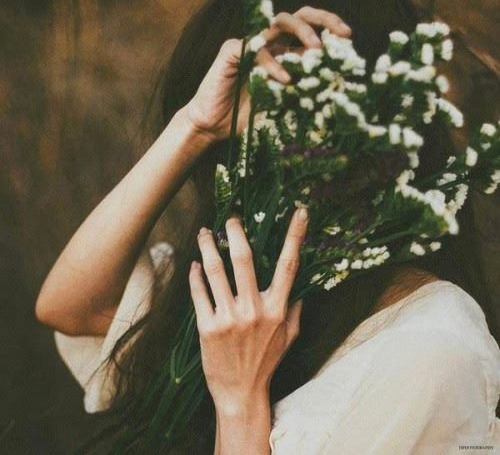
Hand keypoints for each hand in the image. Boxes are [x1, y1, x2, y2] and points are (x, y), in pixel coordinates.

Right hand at [184, 7, 351, 143]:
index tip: (349, 42)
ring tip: (316, 50)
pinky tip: (285, 80)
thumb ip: (301, 94)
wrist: (214, 127)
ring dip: (302, 32)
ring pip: (280, 23)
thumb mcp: (283, 106)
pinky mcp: (232, 51)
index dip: (330, 31)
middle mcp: (269, 44)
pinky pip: (257, 49)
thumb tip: (333, 92)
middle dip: (324, 21)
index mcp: (283, 54)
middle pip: (300, 17)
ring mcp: (250, 45)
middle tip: (342, 36)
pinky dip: (273, 63)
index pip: (310, 34)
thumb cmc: (247, 118)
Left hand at [189, 208, 308, 412]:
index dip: (296, 236)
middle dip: (236, 232)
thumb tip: (301, 290)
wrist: (240, 392)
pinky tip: (194, 265)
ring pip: (215, 271)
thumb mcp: (289, 338)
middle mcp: (254, 310)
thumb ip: (295, 311)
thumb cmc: (266, 363)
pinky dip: (195, 275)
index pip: (289, 265)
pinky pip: (199, 292)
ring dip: (208, 247)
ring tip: (205, 234)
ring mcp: (229, 319)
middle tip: (230, 219)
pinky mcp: (207, 328)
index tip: (300, 211)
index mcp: (277, 309)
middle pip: (244, 259)